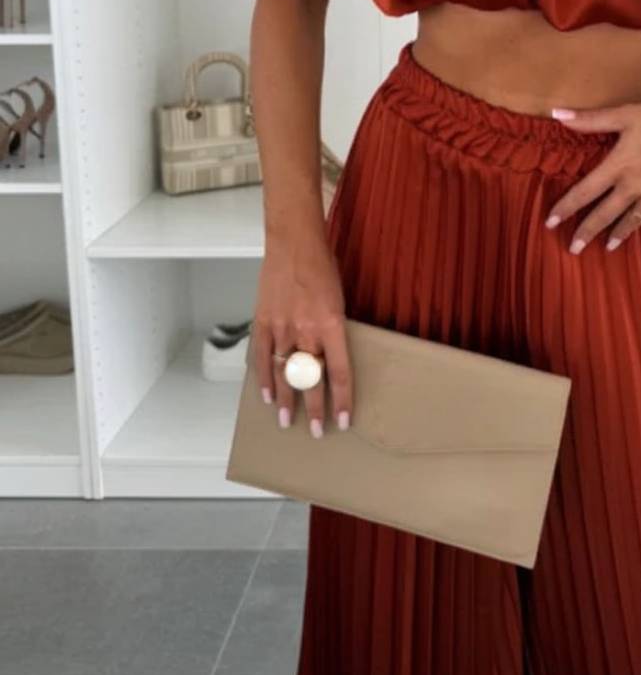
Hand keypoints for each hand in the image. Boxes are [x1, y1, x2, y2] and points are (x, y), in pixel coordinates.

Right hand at [254, 234, 353, 438]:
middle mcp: (307, 330)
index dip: (342, 400)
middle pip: (311, 379)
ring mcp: (282, 327)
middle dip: (314, 409)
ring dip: (286, 400)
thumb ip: (334, 331)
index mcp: (332, 324)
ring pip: (284, 373)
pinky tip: (267, 396)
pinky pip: (262, 357)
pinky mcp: (263, 321)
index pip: (340, 372)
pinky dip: (264, 379)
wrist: (294, 243)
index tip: (344, 421)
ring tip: (287, 421)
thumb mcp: (339, 300)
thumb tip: (330, 361)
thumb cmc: (322, 268)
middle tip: (315, 431)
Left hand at [544, 92, 640, 253]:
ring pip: (631, 221)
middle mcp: (635, 186)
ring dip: (617, 235)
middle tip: (573, 248)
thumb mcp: (627, 114)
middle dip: (586, 233)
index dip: (565, 208)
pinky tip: (640, 220)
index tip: (550, 222)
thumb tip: (558, 115)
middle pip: (604, 215)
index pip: (584, 193)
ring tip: (607, 247)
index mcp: (620, 166)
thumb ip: (591, 119)